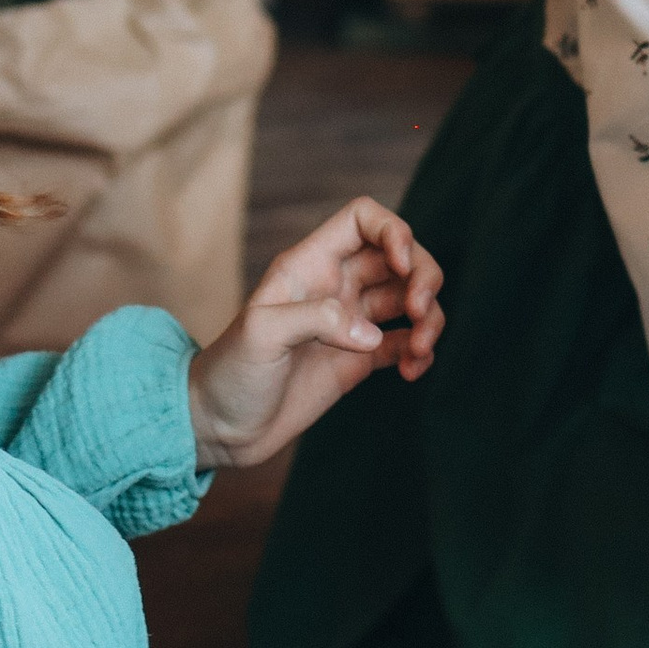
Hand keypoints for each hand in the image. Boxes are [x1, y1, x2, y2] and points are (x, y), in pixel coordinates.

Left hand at [188, 197, 444, 471]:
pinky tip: (412, 372)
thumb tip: (373, 333)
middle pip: (401, 257)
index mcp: (310, 265)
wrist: (219, 428)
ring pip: (410, 300)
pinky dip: (419, 352)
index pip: (363, 219)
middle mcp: (335, 286)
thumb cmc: (229, 373)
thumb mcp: (262, 335)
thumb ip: (317, 320)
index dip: (393, 232)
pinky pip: (404, 343)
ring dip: (429, 320)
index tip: (401, 266)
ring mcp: (350, 323)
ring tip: (418, 351)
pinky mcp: (359, 361)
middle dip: (424, 278)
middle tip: (420, 314)